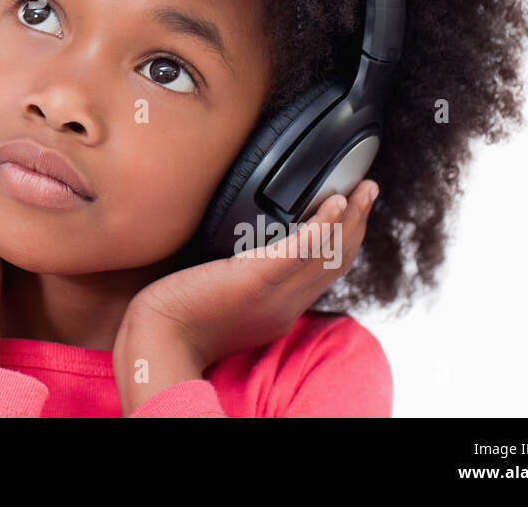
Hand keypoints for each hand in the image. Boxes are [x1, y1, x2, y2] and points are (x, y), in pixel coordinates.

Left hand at [119, 180, 378, 371]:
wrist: (158, 337)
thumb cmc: (177, 317)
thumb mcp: (222, 299)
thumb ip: (242, 280)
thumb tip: (241, 254)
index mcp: (281, 310)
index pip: (325, 274)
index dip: (345, 243)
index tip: (352, 214)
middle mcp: (288, 305)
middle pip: (338, 262)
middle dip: (359, 224)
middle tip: (369, 191)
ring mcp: (276, 294)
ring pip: (330, 255)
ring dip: (352, 218)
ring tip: (364, 189)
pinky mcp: (258, 280)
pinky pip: (302, 250)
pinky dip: (324, 225)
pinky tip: (334, 202)